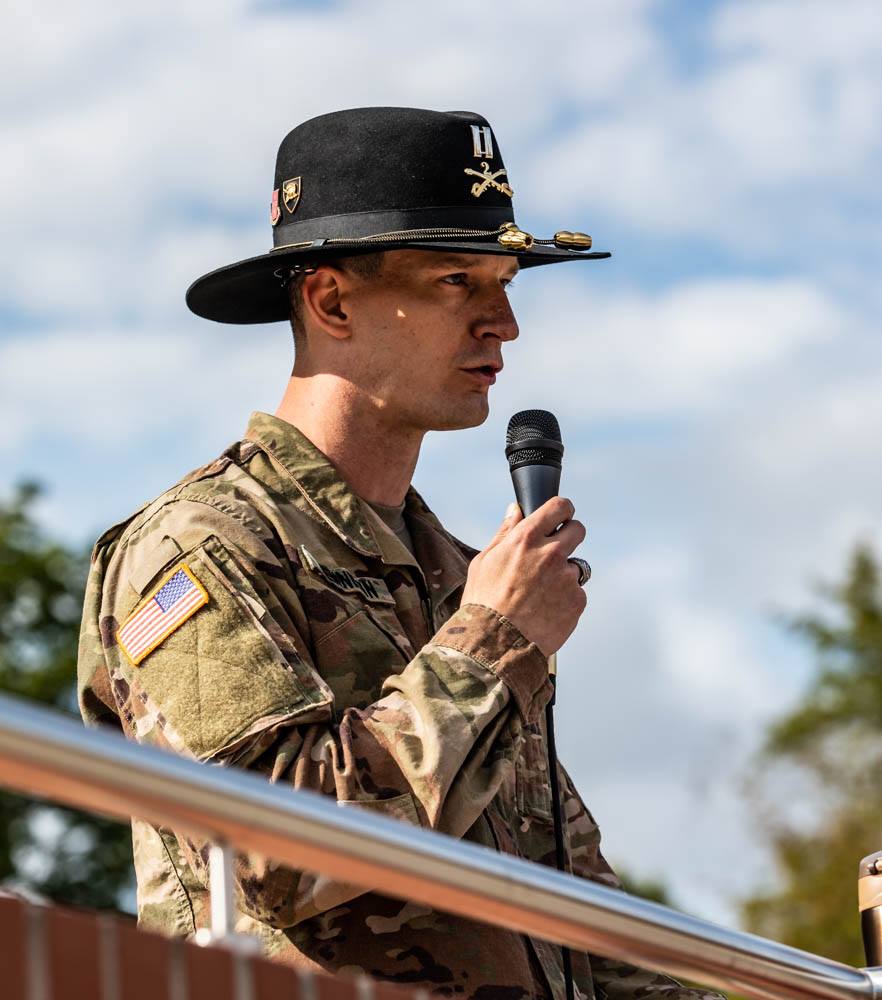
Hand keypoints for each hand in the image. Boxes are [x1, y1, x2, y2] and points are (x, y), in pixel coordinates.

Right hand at [460, 497, 586, 656]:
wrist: (495, 646)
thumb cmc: (483, 604)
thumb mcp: (483, 562)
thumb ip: (504, 533)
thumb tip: (515, 511)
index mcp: (525, 539)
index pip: (558, 506)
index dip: (561, 509)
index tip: (561, 515)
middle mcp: (550, 553)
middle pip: (578, 530)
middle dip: (569, 536)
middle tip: (555, 552)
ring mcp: (566, 577)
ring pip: (576, 566)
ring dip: (564, 574)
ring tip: (541, 594)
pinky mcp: (577, 600)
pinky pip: (577, 592)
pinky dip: (565, 599)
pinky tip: (545, 610)